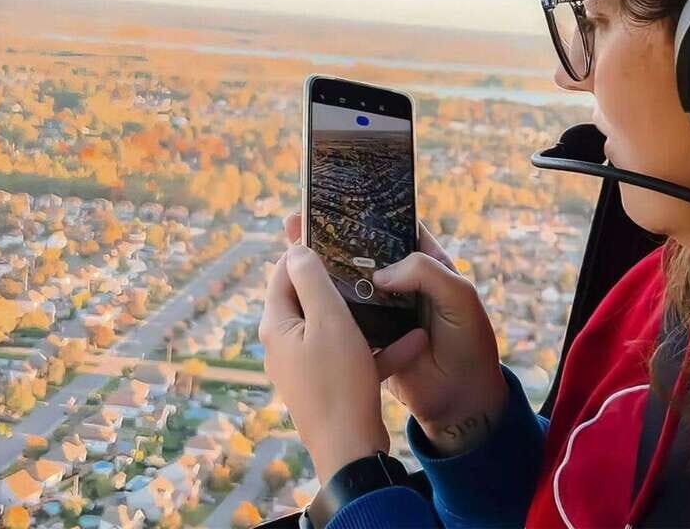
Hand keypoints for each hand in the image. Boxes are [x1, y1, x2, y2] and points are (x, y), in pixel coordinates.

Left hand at [259, 244, 389, 483]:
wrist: (351, 452)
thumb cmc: (338, 381)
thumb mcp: (328, 320)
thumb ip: (311, 280)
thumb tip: (295, 248)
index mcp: (277, 325)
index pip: (283, 273)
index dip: (306, 251)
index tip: (335, 236)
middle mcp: (285, 345)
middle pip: (310, 298)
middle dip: (341, 282)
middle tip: (369, 263)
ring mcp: (306, 367)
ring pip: (336, 327)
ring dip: (367, 317)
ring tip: (394, 299)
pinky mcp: (328, 385)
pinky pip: (352, 356)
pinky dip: (377, 349)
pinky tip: (412, 342)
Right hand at [282, 214, 507, 456]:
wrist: (462, 400)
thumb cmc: (469, 343)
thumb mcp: (458, 297)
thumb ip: (425, 273)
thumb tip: (380, 273)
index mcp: (427, 262)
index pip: (395, 228)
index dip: (369, 213)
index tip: (337, 200)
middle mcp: (403, 280)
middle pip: (363, 252)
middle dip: (334, 237)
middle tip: (299, 222)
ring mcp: (384, 307)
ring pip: (349, 282)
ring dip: (324, 270)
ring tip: (289, 251)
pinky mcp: (370, 334)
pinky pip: (345, 315)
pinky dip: (325, 305)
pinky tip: (300, 294)